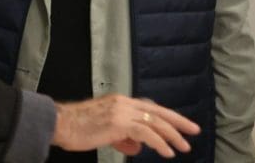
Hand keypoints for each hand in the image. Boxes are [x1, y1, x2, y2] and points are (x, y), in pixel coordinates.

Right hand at [50, 94, 199, 158]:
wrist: (60, 123)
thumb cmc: (77, 128)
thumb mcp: (104, 131)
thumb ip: (123, 136)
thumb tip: (137, 146)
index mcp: (121, 102)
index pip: (151, 108)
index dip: (168, 116)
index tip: (183, 125)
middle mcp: (124, 103)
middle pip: (158, 112)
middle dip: (178, 123)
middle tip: (194, 131)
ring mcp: (122, 111)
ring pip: (155, 122)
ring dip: (172, 136)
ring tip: (183, 147)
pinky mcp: (119, 122)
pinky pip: (146, 133)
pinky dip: (159, 142)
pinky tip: (167, 152)